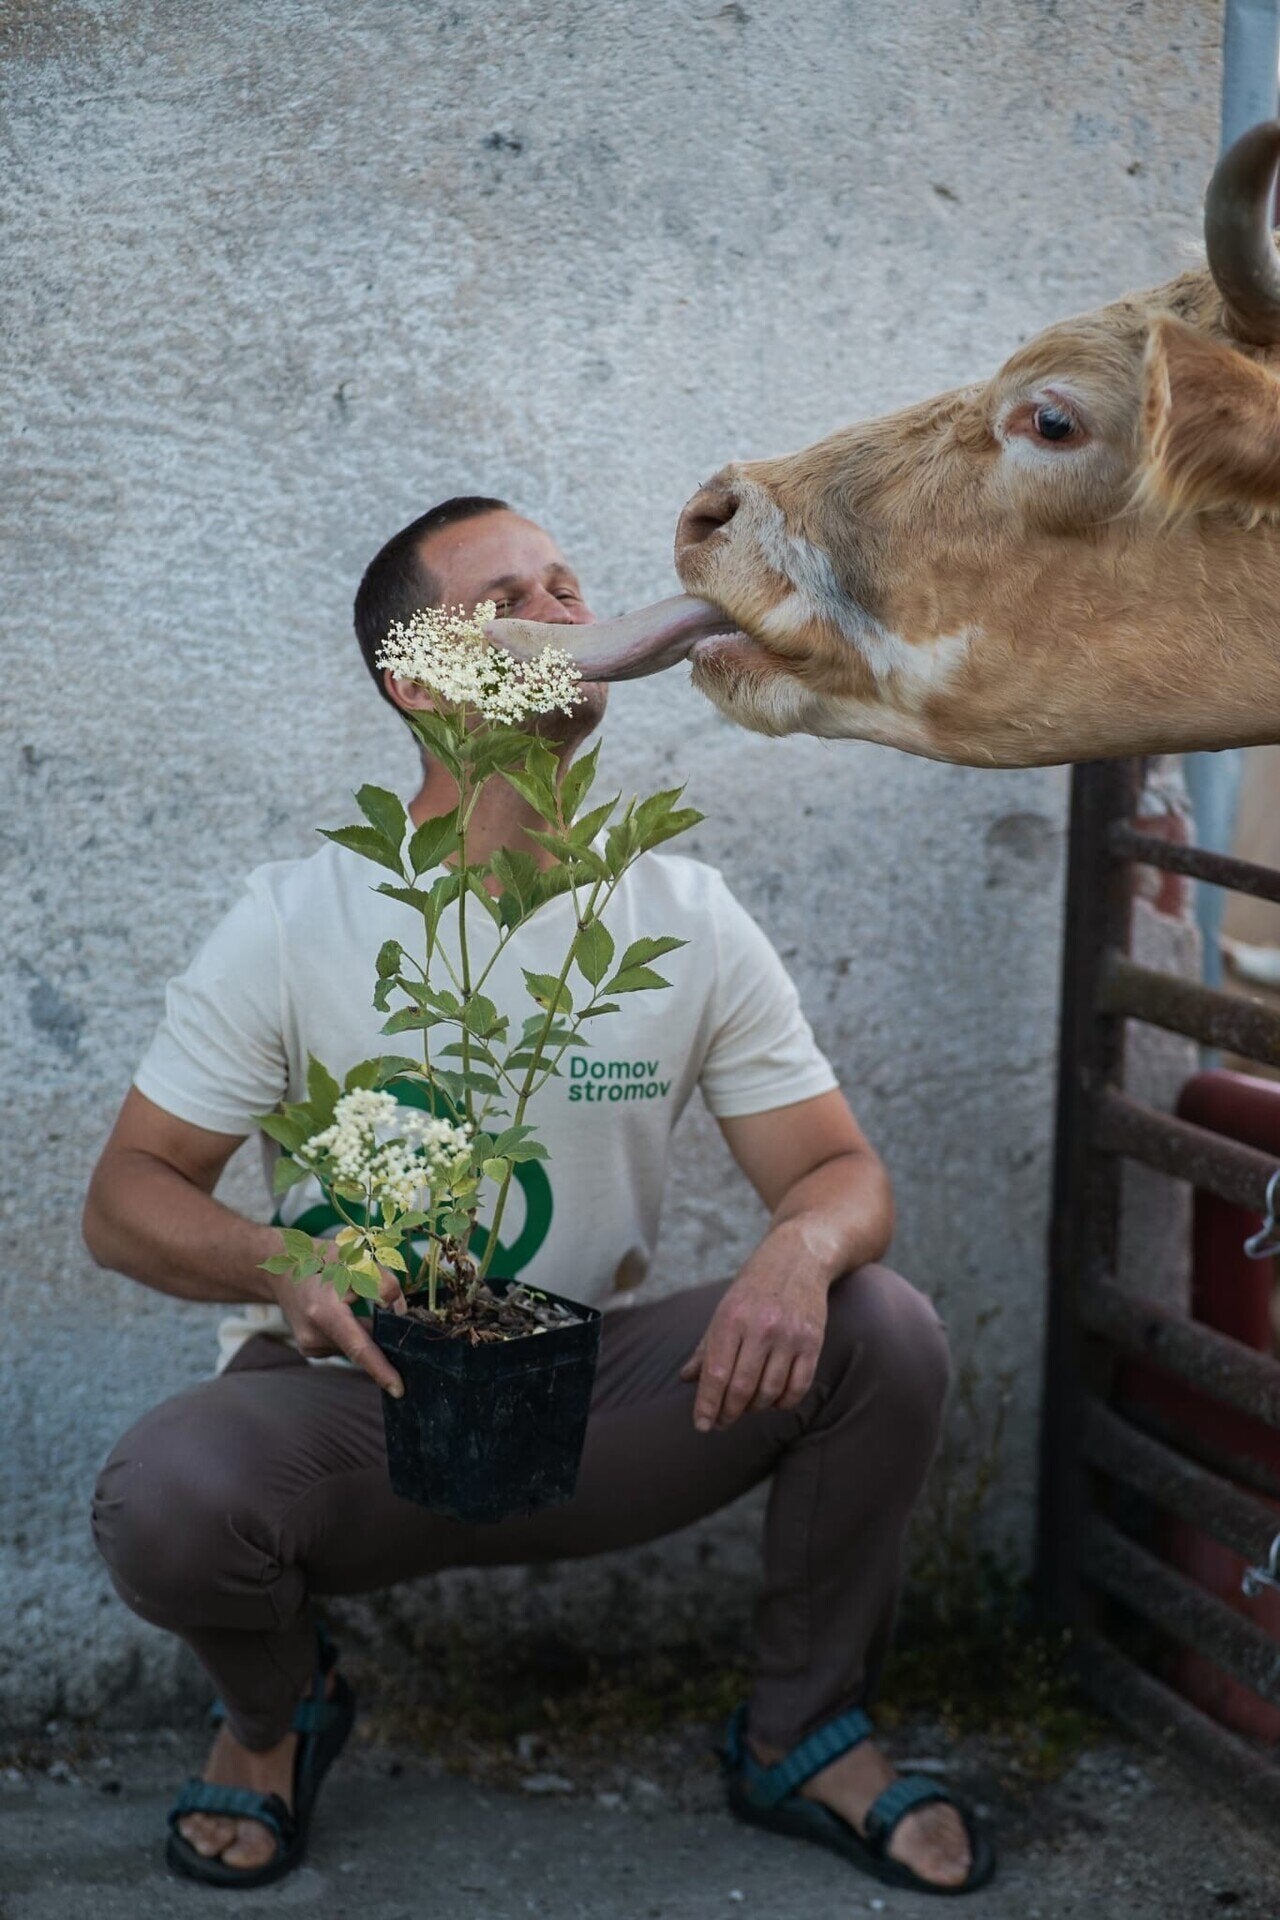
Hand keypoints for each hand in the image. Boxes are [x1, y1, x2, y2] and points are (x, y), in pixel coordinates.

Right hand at [266, 1243, 406, 1395]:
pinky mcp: (310, 1349)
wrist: (281, 1271)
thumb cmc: (321, 1262)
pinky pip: (343, 1345)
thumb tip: (400, 1313)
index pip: (358, 1348)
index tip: (398, 1390)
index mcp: (325, 1313)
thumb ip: (385, 1285)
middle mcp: (313, 1336)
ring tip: (353, 1301)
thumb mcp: (357, 1261)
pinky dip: (351, 1333)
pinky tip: (341, 1312)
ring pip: (354, 1346)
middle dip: (381, 1337)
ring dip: (364, 1330)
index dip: (381, 1370)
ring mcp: (309, 1346)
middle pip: (361, 1346)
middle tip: (388, 1313)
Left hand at [679, 1258, 827, 1431]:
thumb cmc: (754, 1287)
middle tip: (722, 1422)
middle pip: (742, 1387)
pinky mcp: (813, 1342)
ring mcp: (789, 1336)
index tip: (702, 1424)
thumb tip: (686, 1379)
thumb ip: (706, 1346)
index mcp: (732, 1318)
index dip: (707, 1404)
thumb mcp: (724, 1309)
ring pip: (770, 1391)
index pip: (716, 1373)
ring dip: (755, 1408)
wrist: (797, 1258)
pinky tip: (773, 1401)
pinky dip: (783, 1403)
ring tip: (746, 1407)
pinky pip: (798, 1387)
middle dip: (728, 1412)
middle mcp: (761, 1327)